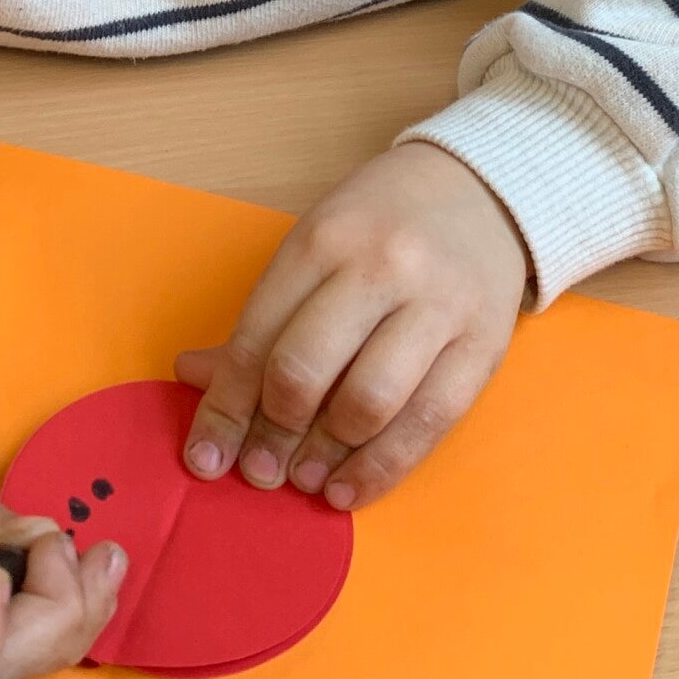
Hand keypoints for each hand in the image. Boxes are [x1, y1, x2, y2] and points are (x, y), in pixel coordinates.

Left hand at [178, 144, 527, 512]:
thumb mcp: (314, 248)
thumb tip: (193, 378)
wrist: (482, 190)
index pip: (258, 336)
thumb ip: (260, 317)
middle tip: (260, 468)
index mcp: (324, 239)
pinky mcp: (484, 344)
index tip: (206, 456)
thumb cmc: (381, 224)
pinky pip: (429, 421)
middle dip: (273, 432)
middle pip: (306, 369)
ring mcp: (439, 305)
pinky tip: (351, 487)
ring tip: (306, 478)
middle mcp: (381, 267)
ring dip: (326, 455)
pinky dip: (382, 467)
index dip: (225, 407)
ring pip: (369, 401)